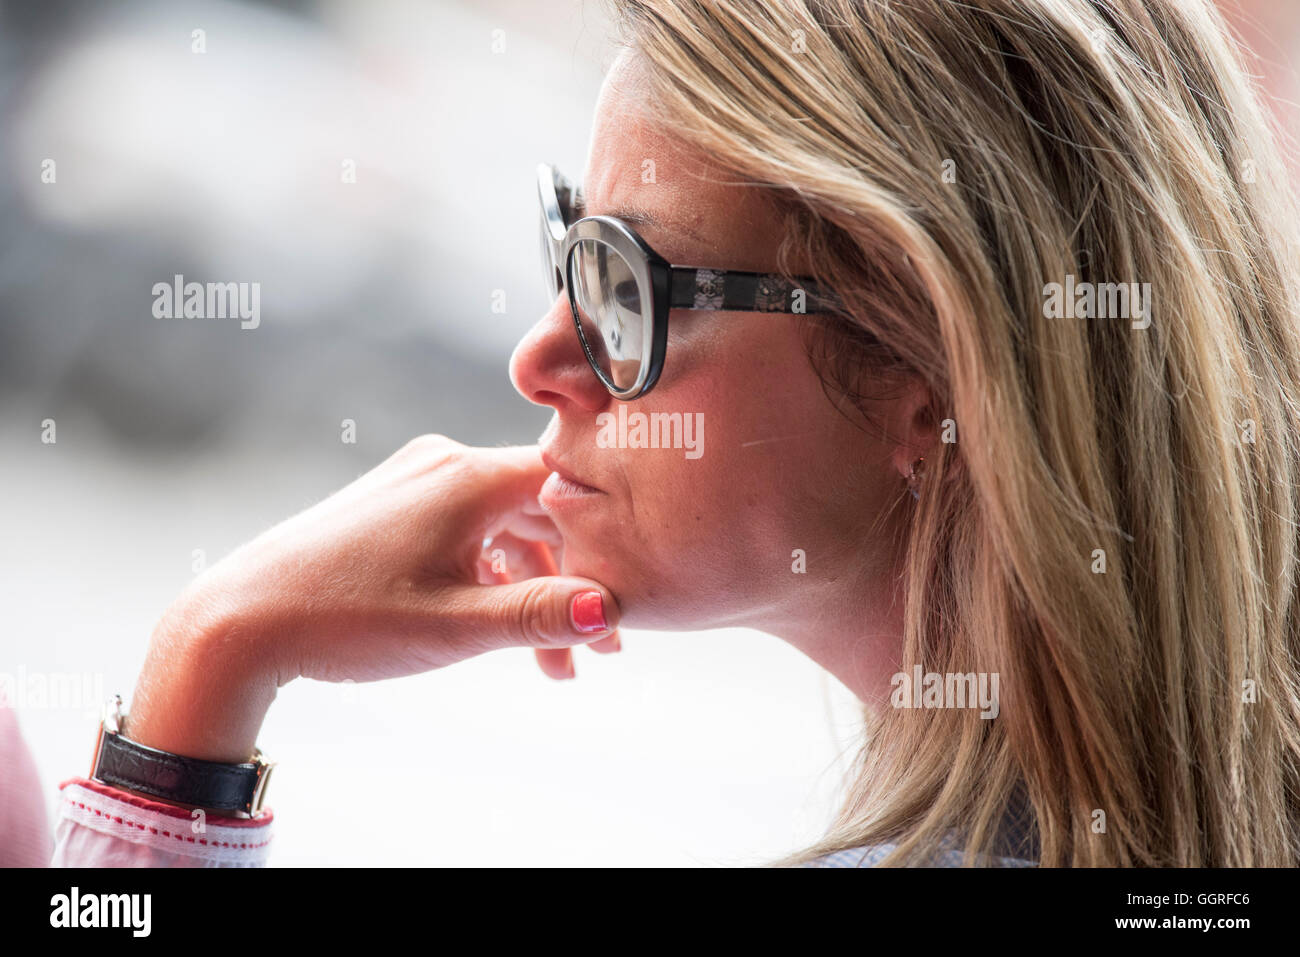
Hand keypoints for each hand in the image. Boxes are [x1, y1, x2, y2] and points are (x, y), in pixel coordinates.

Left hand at [125, 436, 619, 763]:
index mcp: (468, 478)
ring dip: (533, 588)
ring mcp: (417, 482)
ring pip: (505, 527)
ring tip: (553, 664)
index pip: (569, 484)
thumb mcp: (456, 626)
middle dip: (573, 578)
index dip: (606, 538)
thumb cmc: (345, 619)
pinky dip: (492, 578)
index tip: (630, 594)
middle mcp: (446, 465)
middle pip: (542, 509)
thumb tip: (613, 612)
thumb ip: (538, 616)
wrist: (241, 620)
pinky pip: (468, 532)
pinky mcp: (395, 506)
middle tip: (603, 648)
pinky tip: (499, 627)